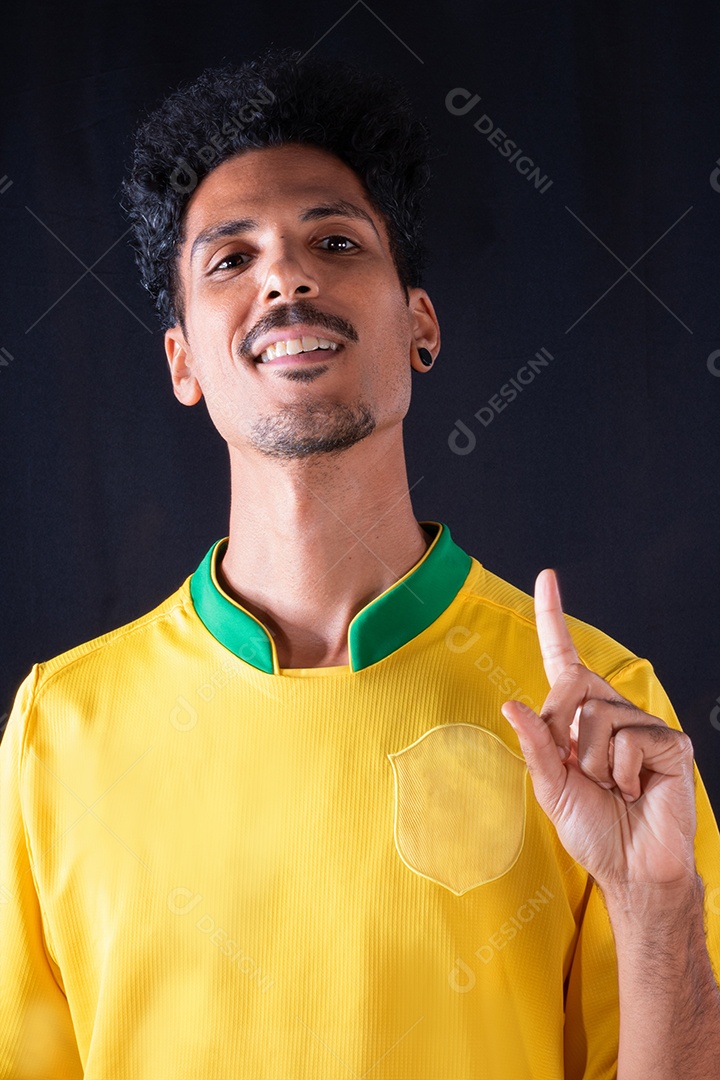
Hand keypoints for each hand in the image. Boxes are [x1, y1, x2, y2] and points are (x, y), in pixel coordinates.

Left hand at [501, 570, 696, 890]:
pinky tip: (636, 791)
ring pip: (598, 718)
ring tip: (613, 789)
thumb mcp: (551, 788)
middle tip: (581, 774)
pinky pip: (630, 741)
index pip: (564, 658)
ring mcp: (643, 725)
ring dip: (595, 765)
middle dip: (561, 731)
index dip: (553, 617)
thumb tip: (511, 704)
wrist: (631, 867)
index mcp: (578, 717)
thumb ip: (534, 746)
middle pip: (572, 684)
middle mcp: (611, 711)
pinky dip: (623, 774)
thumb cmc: (591, 828)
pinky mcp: (671, 743)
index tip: (546, 577)